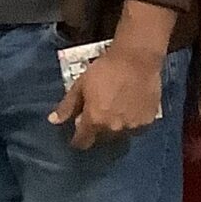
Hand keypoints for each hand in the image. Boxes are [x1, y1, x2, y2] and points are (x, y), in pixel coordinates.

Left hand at [50, 43, 164, 150]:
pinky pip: (135, 128)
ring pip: (119, 135)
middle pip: (101, 139)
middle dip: (97, 130)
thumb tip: (53, 121)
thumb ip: (68, 106)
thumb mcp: (80, 85)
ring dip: (114, 127)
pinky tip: (130, 108)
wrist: (137, 59)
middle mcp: (113, 128)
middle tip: (99, 113)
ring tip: (116, 109)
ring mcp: (132, 127)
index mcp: (94, 120)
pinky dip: (131, 122)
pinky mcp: (147, 122)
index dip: (78, 138)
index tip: (78, 132)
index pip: (83, 142)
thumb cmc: (105, 69)